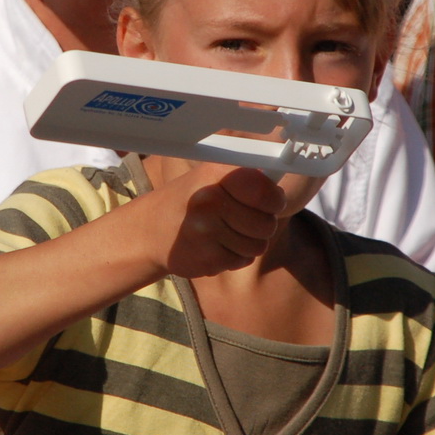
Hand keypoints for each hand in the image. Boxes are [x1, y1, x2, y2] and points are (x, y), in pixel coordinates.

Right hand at [149, 164, 285, 278]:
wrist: (151, 230)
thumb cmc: (193, 200)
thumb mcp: (214, 177)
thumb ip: (249, 179)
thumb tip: (283, 184)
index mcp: (217, 173)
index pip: (265, 190)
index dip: (273, 199)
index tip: (269, 201)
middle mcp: (211, 201)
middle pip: (267, 224)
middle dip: (261, 225)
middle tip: (241, 220)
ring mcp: (207, 232)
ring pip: (258, 245)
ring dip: (247, 243)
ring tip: (225, 233)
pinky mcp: (207, 258)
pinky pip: (243, 261)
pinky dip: (234, 257)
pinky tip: (215, 246)